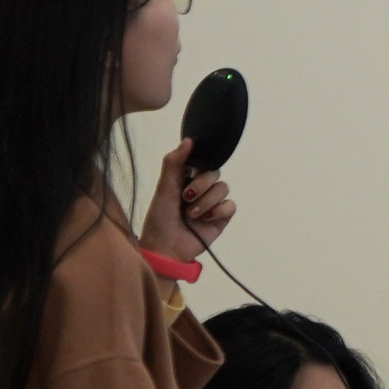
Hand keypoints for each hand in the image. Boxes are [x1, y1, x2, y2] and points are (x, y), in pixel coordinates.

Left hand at [143, 138, 234, 262]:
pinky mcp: (222, 218)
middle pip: (214, 172)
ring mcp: (212, 203)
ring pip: (223, 188)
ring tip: (191, 214)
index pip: (201, 161)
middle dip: (201, 185)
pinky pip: (230, 205)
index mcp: (185, 178)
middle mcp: (201, 188)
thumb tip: (189, 140)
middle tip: (186, 197)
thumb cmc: (159, 219)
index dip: (199, 163)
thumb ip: (174, 163)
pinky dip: (217, 211)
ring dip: (206, 201)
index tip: (191, 169)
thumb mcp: (164, 188)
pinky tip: (205, 220)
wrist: (165, 249)